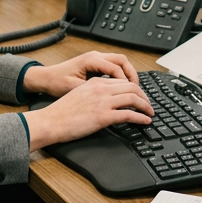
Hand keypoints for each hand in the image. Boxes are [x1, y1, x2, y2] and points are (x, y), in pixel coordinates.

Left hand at [21, 51, 139, 96]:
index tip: (132, 95)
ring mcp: (96, 59)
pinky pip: (113, 66)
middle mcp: (95, 56)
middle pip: (123, 61)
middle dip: (132, 75)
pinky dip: (121, 76)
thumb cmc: (57, 82)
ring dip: (128, 75)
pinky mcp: (95, 64)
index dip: (126, 82)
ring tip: (134, 90)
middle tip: (139, 91)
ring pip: (120, 62)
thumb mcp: (75, 88)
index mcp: (91, 60)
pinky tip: (122, 88)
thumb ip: (94, 91)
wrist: (46, 78)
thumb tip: (111, 97)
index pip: (117, 68)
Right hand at [24, 75, 152, 150]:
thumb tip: (106, 100)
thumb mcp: (78, 94)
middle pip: (132, 87)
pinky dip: (141, 117)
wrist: (51, 121)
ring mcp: (103, 101)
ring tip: (150, 113)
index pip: (122, 81)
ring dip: (146, 106)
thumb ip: (93, 93)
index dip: (135, 89)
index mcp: (95, 82)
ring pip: (133, 98)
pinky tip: (145, 121)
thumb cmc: (61, 112)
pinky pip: (129, 114)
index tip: (140, 97)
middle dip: (144, 96)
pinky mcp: (103, 116)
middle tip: (149, 105)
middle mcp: (101, 88)